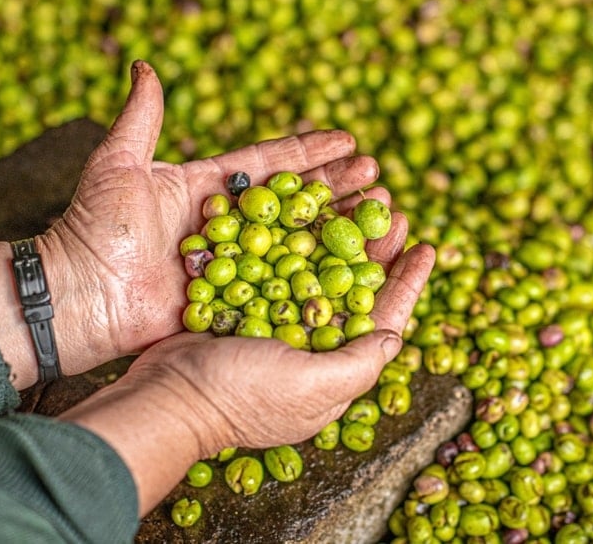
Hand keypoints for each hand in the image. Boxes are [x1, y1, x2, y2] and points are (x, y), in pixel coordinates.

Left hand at [37, 60, 385, 377]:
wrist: (80, 294)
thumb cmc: (94, 227)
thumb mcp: (118, 164)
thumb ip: (141, 118)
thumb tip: (145, 64)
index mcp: (208, 188)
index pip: (271, 163)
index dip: (311, 152)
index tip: (349, 140)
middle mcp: (229, 225)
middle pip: (295, 201)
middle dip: (338, 188)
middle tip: (378, 177)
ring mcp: (236, 264)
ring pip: (298, 242)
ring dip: (340, 229)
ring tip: (381, 214)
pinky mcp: (236, 301)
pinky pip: (284, 287)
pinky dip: (321, 279)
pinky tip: (358, 270)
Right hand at [61, 219, 435, 515]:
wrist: (164, 395)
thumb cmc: (240, 395)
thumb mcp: (311, 386)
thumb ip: (358, 362)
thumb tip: (393, 336)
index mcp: (333, 370)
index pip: (383, 320)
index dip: (408, 282)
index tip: (427, 246)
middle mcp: (309, 348)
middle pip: (353, 287)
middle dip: (374, 246)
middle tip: (388, 206)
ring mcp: (275, 326)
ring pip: (318, 269)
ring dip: (338, 232)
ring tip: (354, 197)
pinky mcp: (241, 306)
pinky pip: (277, 265)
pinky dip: (293, 236)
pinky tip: (302, 208)